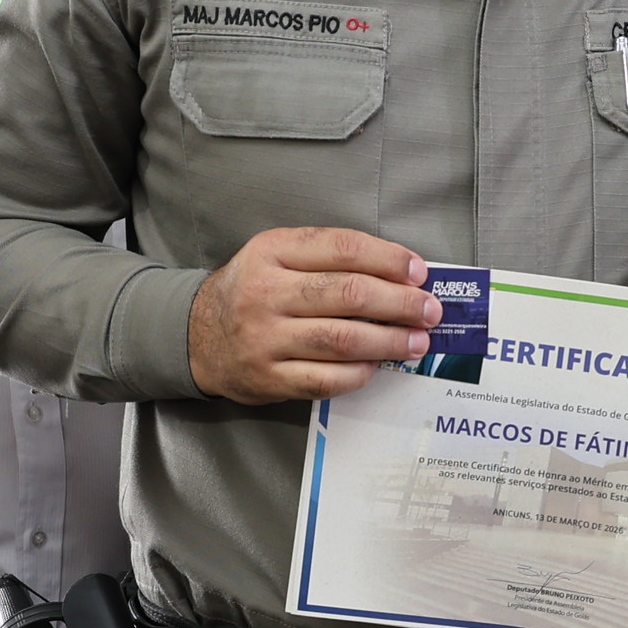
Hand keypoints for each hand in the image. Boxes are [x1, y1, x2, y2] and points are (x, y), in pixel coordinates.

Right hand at [187, 227, 436, 403]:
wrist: (197, 336)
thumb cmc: (252, 291)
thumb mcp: (276, 255)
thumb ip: (328, 258)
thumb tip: (400, 274)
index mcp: (271, 252)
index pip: (342, 249)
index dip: (388, 259)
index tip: (418, 271)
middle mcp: (265, 293)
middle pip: (348, 294)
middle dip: (400, 303)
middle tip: (429, 310)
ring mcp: (265, 339)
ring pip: (342, 339)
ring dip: (390, 341)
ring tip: (417, 341)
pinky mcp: (269, 379)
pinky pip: (327, 379)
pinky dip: (360, 373)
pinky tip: (378, 365)